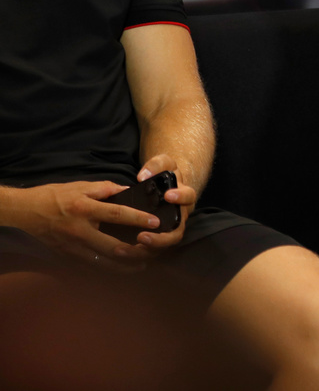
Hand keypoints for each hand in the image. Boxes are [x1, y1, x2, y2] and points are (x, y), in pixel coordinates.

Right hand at [9, 181, 157, 269]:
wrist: (27, 211)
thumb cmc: (56, 196)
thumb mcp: (82, 186)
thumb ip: (107, 188)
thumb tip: (128, 191)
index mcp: (85, 208)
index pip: (116, 214)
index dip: (137, 218)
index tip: (155, 222)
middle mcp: (80, 230)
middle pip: (113, 246)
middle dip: (136, 250)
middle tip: (154, 249)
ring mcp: (73, 246)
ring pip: (103, 261)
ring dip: (125, 265)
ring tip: (142, 264)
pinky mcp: (68, 255)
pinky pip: (91, 265)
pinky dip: (108, 267)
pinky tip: (121, 268)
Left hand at [133, 154, 196, 254]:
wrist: (166, 185)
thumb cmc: (164, 174)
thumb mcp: (163, 163)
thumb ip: (156, 165)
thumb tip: (143, 176)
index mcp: (184, 197)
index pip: (188, 197)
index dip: (180, 197)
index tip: (168, 196)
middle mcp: (179, 216)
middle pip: (177, 233)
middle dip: (161, 239)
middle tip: (142, 237)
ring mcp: (169, 229)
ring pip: (162, 247)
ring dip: (144, 250)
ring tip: (123, 249)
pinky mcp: (156, 237)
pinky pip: (149, 251)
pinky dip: (134, 254)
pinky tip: (118, 253)